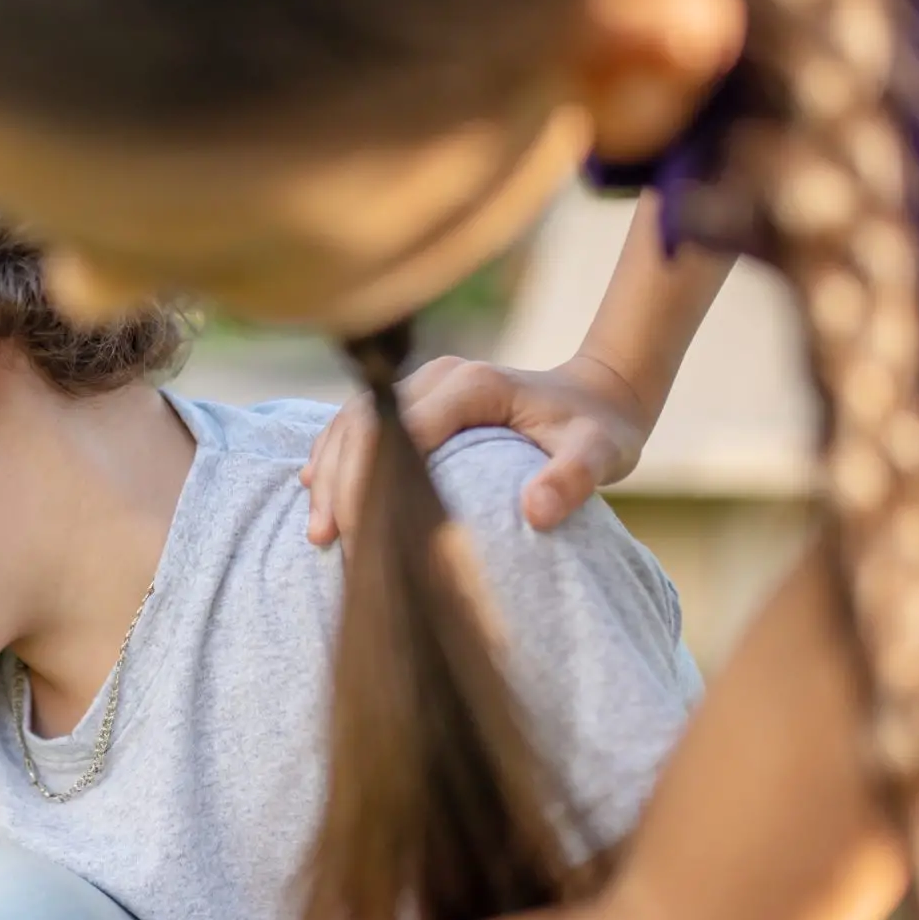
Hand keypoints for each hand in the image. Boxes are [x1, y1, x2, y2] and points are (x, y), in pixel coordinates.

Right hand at [300, 352, 653, 542]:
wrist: (600, 395)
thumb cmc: (598, 429)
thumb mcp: (600, 454)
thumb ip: (572, 479)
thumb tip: (537, 514)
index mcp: (472, 386)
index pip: (403, 433)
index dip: (377, 484)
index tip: (367, 537)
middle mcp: (439, 377)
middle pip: (366, 426)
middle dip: (343, 484)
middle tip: (332, 543)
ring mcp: (423, 385)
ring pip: (354, 422)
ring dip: (331, 472)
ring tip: (320, 532)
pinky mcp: (418, 400)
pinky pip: (361, 423)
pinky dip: (336, 456)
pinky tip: (319, 491)